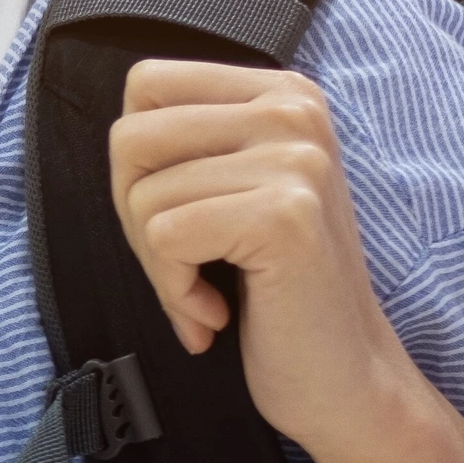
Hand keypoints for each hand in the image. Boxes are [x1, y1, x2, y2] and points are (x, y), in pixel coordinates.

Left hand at [108, 59, 434, 462]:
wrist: (343, 378)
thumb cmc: (274, 291)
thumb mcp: (234, 187)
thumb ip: (188, 141)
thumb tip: (120, 126)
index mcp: (282, 92)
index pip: (146, 84)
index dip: (137, 162)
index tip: (177, 215)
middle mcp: (295, 110)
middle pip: (131, 137)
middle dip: (135, 215)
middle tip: (184, 263)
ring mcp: (295, 160)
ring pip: (142, 194)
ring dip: (159, 264)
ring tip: (209, 291)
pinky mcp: (283, 215)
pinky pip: (164, 238)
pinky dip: (175, 290)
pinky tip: (219, 310)